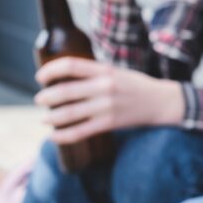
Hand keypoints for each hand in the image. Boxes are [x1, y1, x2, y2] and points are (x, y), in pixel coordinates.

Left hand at [35, 58, 183, 144]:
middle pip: (64, 91)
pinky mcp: (110, 123)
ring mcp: (107, 106)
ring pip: (69, 113)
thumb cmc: (137, 86)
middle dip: (46, 97)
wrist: (162, 102)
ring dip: (51, 117)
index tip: (40, 76)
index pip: (71, 65)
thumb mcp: (117, 72)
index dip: (50, 70)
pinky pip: (80, 132)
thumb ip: (94, 74)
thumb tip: (64, 79)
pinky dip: (63, 136)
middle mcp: (105, 87)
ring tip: (45, 119)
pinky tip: (54, 136)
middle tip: (39, 100)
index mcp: (105, 70)